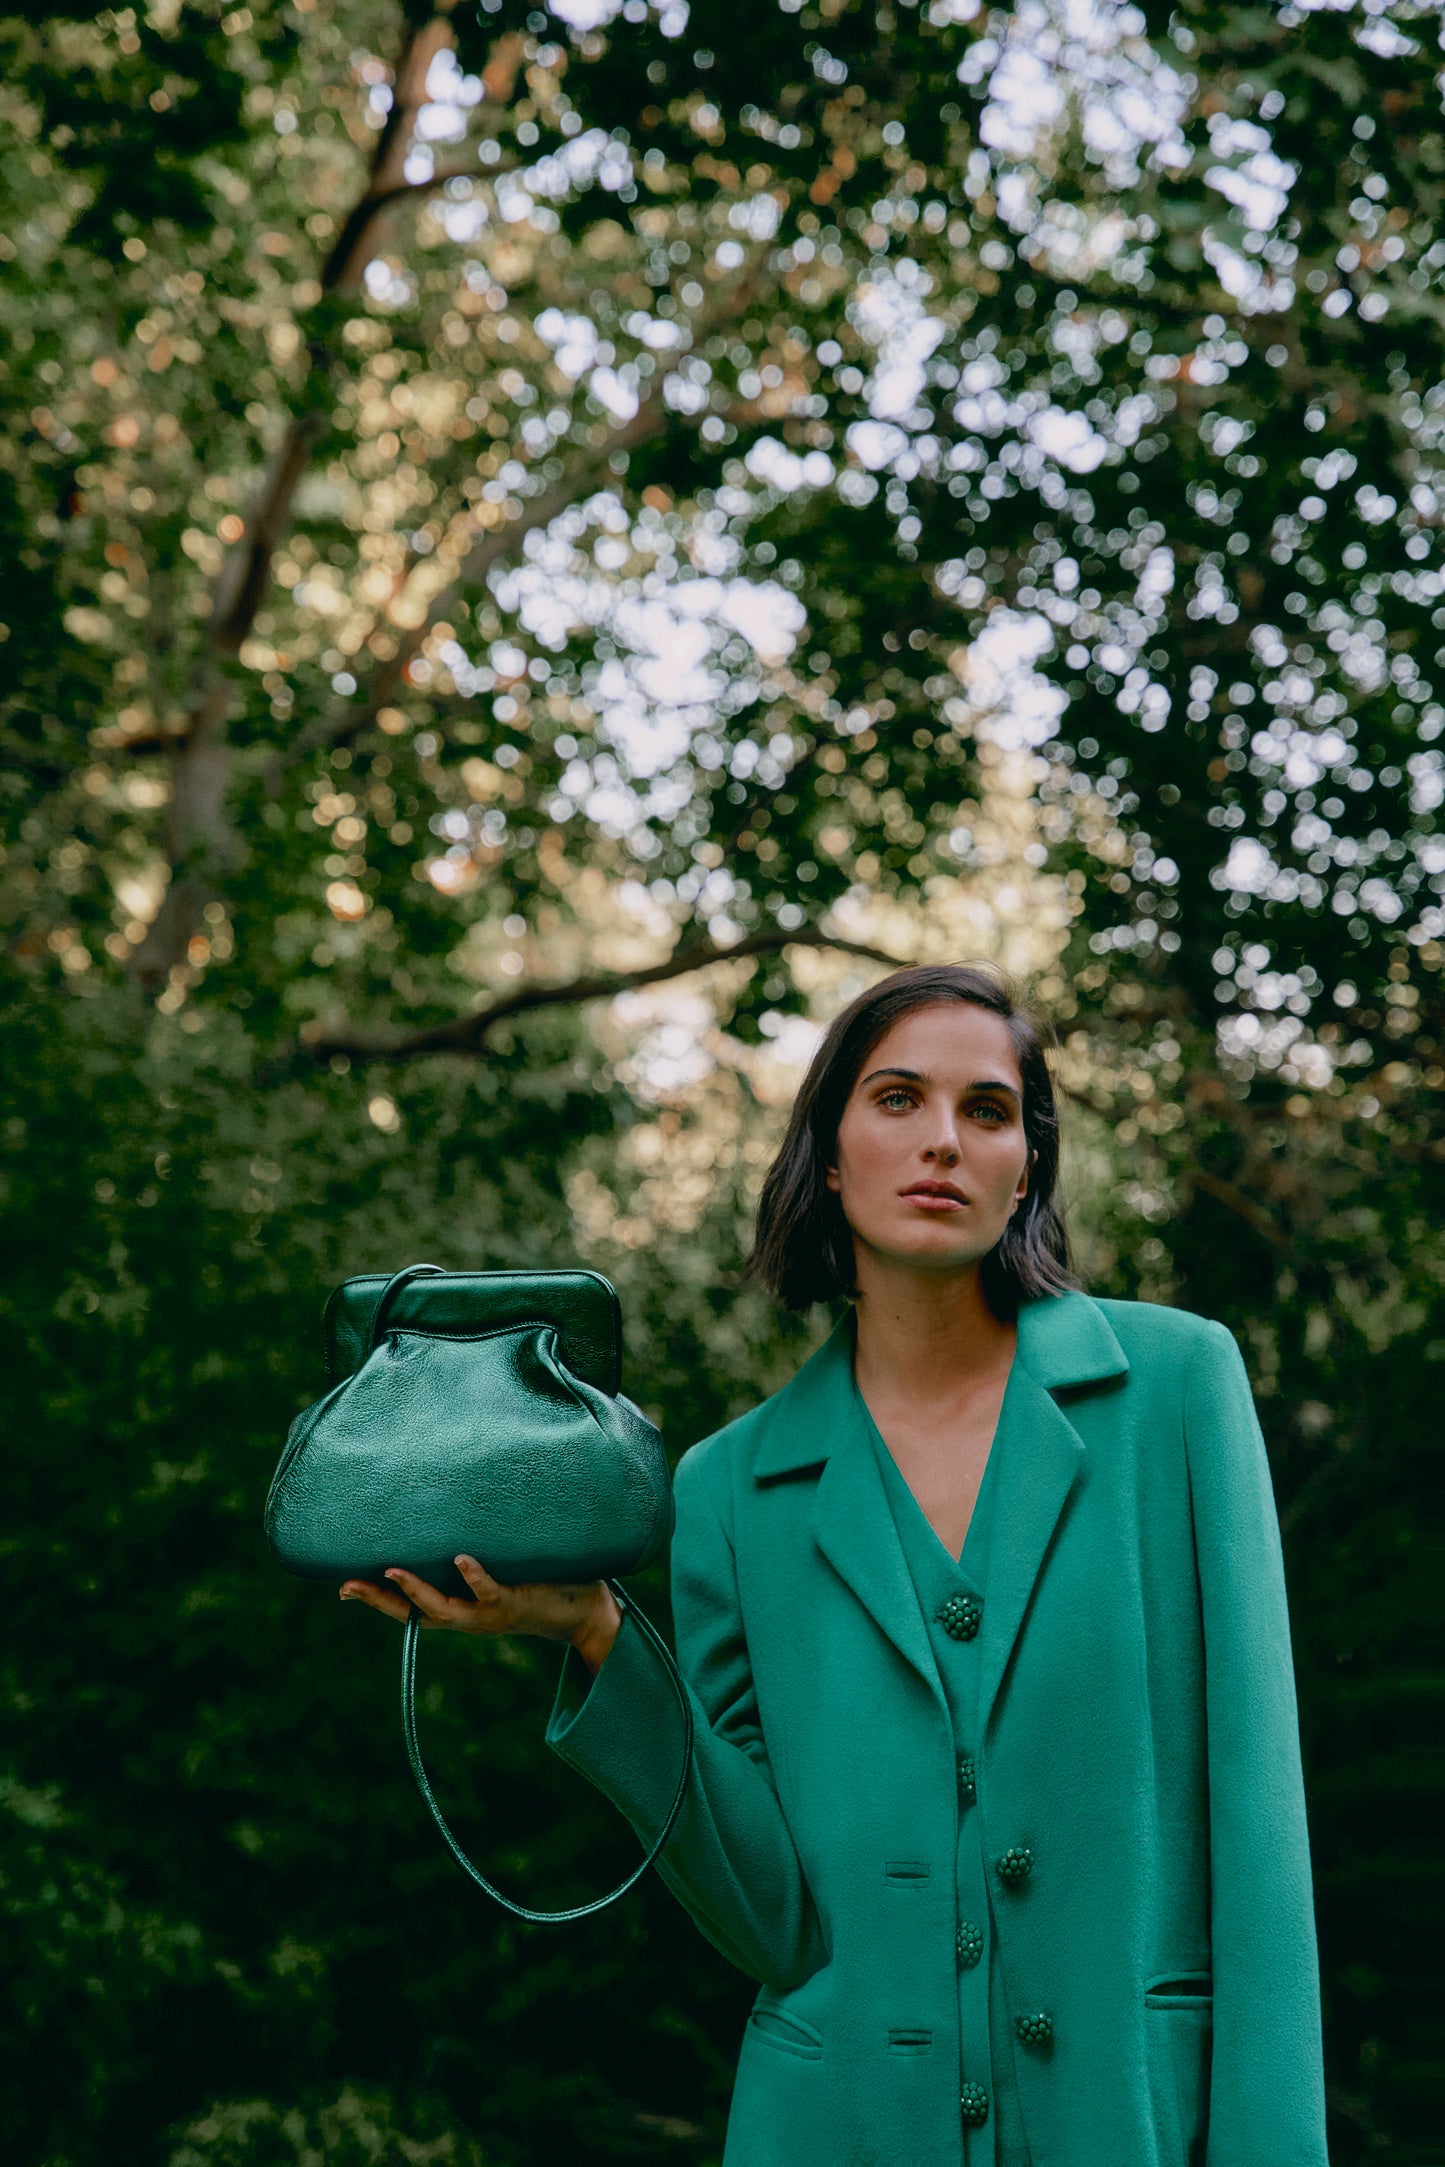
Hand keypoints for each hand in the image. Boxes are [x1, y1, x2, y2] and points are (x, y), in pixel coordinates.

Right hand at [340, 1556, 621, 1674]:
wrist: (589, 1615)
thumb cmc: (546, 1583)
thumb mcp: (506, 1567)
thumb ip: (485, 1546)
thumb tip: (466, 1505)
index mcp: (463, 1607)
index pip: (411, 1606)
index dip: (377, 1599)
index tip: (343, 1587)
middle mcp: (470, 1615)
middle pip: (414, 1613)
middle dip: (379, 1602)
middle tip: (345, 1587)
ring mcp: (490, 1612)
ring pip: (444, 1609)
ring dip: (416, 1592)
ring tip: (391, 1571)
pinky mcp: (515, 1602)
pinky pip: (490, 1591)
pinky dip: (475, 1576)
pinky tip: (462, 1558)